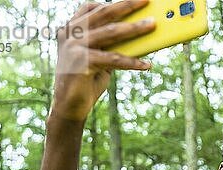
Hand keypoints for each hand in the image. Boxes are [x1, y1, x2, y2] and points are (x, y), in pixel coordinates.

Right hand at [51, 0, 155, 120]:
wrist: (69, 106)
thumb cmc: (87, 80)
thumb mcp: (99, 57)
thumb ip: (111, 44)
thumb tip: (139, 31)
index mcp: (71, 29)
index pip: (92, 7)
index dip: (113, 2)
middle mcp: (70, 33)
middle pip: (103, 14)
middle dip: (127, 5)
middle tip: (146, 0)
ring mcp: (74, 47)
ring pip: (111, 32)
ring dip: (135, 28)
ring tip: (152, 25)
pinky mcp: (81, 62)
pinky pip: (113, 59)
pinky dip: (132, 62)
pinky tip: (146, 64)